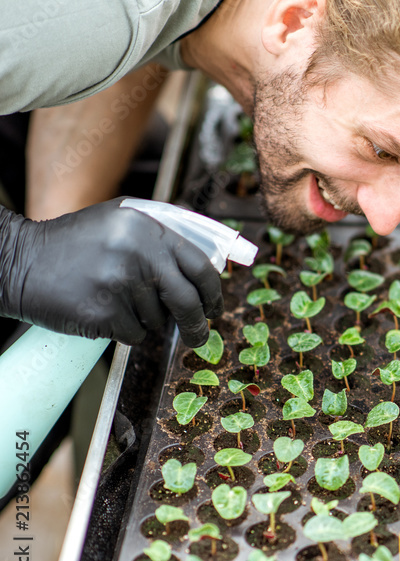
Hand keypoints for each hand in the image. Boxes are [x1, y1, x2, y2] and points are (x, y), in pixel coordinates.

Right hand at [0, 198, 222, 345]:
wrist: (20, 262)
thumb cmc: (75, 244)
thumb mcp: (119, 221)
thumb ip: (161, 236)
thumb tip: (208, 264)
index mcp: (148, 228)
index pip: (201, 267)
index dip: (214, 293)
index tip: (214, 307)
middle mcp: (138, 253)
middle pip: (188, 301)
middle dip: (198, 324)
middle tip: (198, 337)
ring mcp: (121, 284)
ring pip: (158, 319)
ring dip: (146, 320)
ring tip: (116, 301)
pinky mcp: (104, 312)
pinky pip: (134, 334)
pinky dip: (125, 331)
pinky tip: (103, 312)